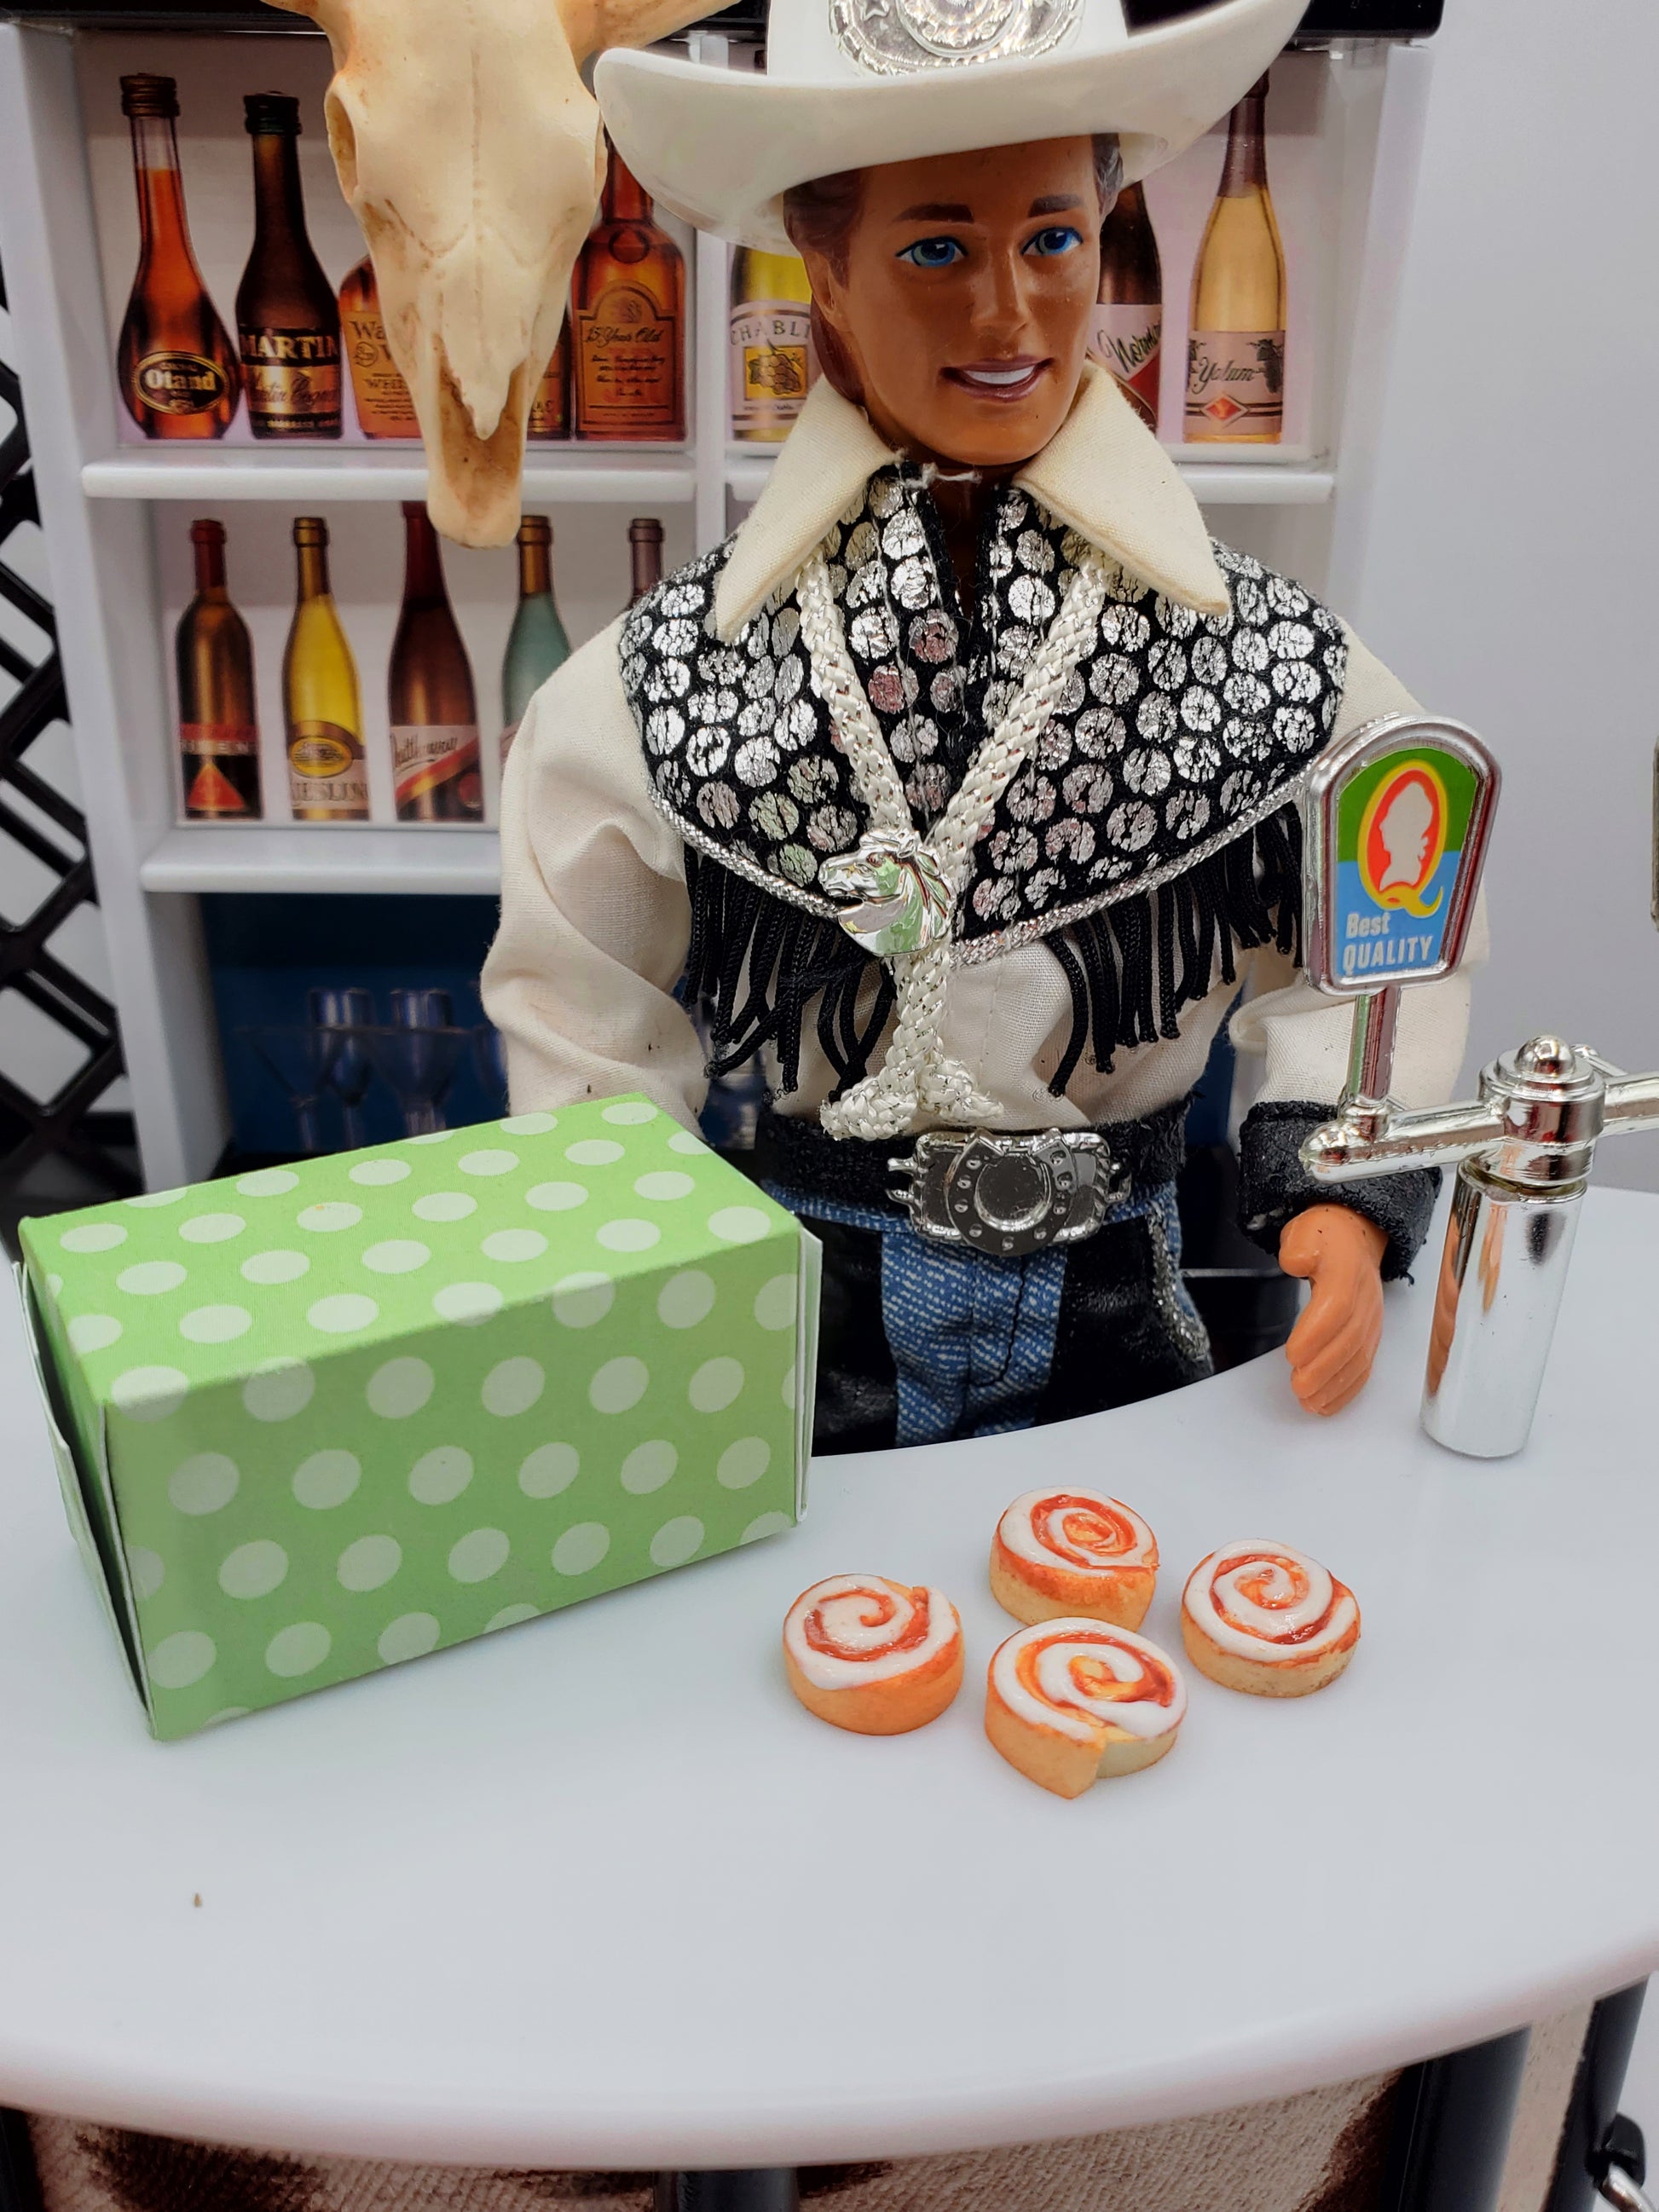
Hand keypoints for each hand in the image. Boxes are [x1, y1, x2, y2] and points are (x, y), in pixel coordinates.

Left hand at [1278, 1205, 1387, 1416]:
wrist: (1356, 1236)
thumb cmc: (1326, 1239)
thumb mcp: (1306, 1231)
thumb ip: (1299, 1246)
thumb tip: (1297, 1261)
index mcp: (1348, 1271)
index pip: (1337, 1307)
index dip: (1316, 1334)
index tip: (1292, 1354)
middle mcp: (1365, 1298)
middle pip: (1349, 1340)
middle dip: (1324, 1369)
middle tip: (1298, 1388)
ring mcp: (1371, 1319)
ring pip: (1359, 1358)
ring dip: (1335, 1385)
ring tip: (1310, 1402)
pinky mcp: (1370, 1334)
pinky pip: (1364, 1366)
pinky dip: (1347, 1388)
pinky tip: (1328, 1403)